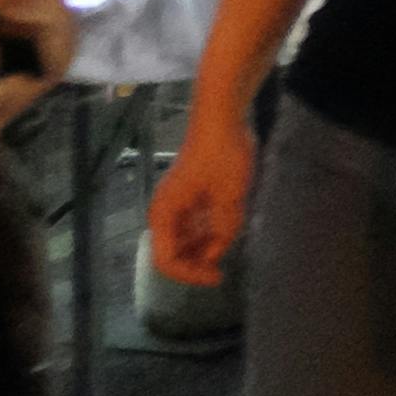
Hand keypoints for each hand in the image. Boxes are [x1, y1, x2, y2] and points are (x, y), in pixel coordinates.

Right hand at [149, 110, 254, 285]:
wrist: (222, 119)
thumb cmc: (223, 156)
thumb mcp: (230, 198)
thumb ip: (224, 230)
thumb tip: (216, 253)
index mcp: (165, 215)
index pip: (167, 260)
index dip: (190, 274)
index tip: (217, 277)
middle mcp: (165, 212)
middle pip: (173, 251)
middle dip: (196, 263)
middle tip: (222, 269)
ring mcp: (176, 203)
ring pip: (184, 238)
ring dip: (203, 247)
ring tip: (228, 245)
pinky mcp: (189, 193)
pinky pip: (193, 222)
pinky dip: (208, 231)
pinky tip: (227, 229)